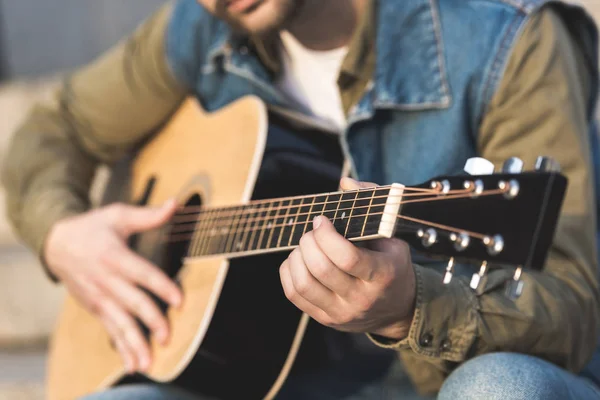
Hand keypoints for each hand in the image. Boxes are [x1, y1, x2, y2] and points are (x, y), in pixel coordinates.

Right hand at [44, 200, 182, 372]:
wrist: (56, 243)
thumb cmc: (93, 227)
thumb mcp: (118, 215)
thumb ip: (148, 215)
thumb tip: (175, 204)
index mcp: (114, 256)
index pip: (142, 273)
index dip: (161, 286)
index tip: (179, 299)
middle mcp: (105, 280)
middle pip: (132, 303)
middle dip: (150, 320)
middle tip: (167, 336)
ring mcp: (99, 297)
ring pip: (119, 323)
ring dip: (134, 343)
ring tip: (148, 362)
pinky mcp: (95, 308)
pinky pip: (111, 330)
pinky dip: (122, 348)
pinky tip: (134, 363)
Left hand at [279, 178, 415, 339]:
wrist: (397, 309)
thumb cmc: (392, 263)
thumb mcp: (391, 235)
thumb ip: (371, 205)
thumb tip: (345, 183)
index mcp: (382, 274)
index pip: (347, 258)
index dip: (326, 235)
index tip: (321, 220)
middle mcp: (362, 298)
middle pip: (321, 269)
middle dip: (309, 242)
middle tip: (312, 231)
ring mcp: (342, 313)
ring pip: (304, 284)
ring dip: (296, 256)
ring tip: (305, 245)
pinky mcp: (326, 319)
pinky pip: (295, 295)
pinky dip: (289, 271)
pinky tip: (298, 260)